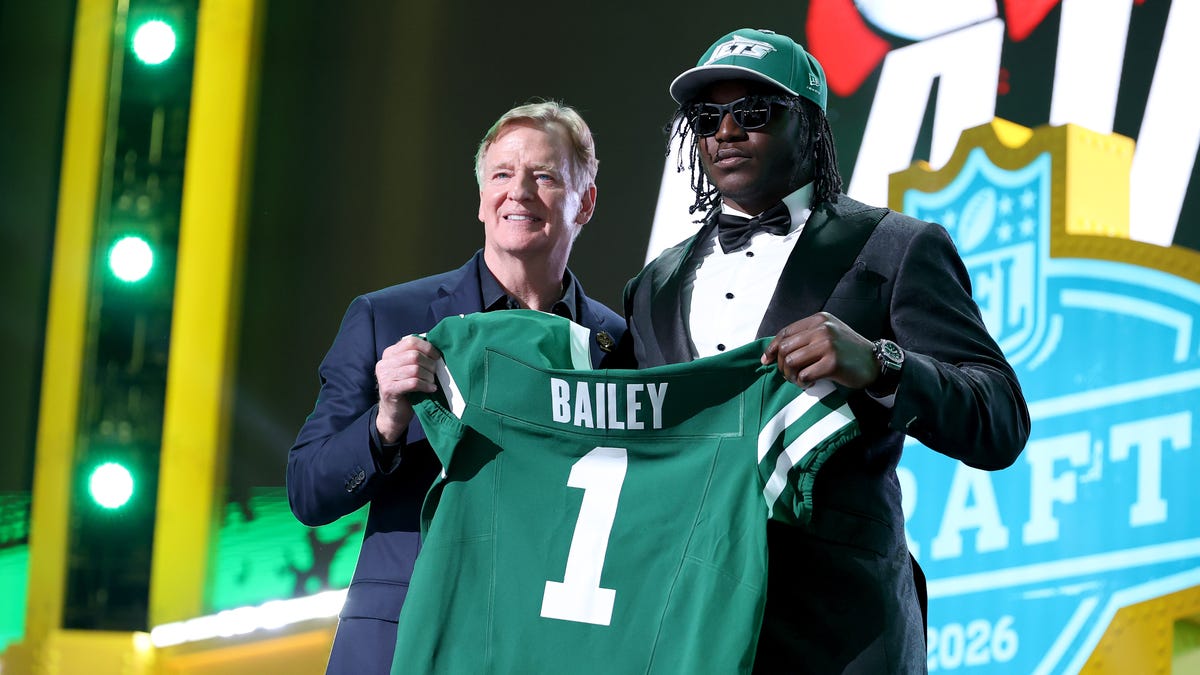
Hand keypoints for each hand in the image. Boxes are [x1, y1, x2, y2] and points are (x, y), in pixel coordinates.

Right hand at [375, 336, 441, 443]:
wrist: (393, 413)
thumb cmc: (406, 389)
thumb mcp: (409, 369)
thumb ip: (416, 357)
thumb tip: (436, 348)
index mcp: (389, 354)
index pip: (410, 341)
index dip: (427, 348)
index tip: (437, 357)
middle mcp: (384, 363)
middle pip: (414, 355)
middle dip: (429, 364)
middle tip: (434, 373)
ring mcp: (385, 376)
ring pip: (415, 369)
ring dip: (428, 376)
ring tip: (432, 382)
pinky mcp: (389, 389)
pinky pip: (413, 383)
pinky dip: (426, 385)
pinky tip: (431, 389)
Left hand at [761, 312, 879, 389]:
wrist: (875, 362)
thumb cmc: (848, 351)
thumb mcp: (828, 334)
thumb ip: (806, 337)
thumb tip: (774, 351)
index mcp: (819, 320)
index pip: (785, 333)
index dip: (772, 348)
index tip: (766, 361)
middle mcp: (822, 329)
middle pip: (785, 348)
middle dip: (781, 366)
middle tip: (789, 376)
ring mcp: (828, 345)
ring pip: (791, 362)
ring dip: (791, 376)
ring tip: (799, 380)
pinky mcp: (833, 362)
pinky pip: (804, 375)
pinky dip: (802, 383)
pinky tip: (810, 384)